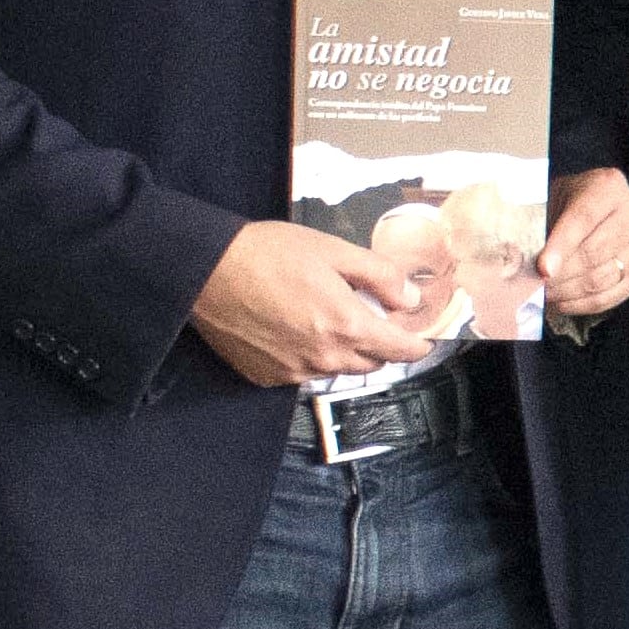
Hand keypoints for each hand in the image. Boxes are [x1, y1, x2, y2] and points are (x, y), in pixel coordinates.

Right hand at [189, 219, 437, 385]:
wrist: (205, 270)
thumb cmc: (270, 253)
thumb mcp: (335, 251)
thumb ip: (380, 277)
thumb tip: (409, 299)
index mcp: (346, 326)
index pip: (400, 350)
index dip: (416, 345)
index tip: (423, 339)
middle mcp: (323, 358)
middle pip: (371, 362)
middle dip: (378, 343)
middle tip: (365, 314)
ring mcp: (293, 372)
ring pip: (337, 370)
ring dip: (342, 351)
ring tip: (324, 317)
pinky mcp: (266, 377)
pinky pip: (302, 374)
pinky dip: (308, 357)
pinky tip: (293, 329)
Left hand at [541, 167, 628, 318]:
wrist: (598, 206)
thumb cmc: (568, 202)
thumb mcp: (553, 198)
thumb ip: (543, 225)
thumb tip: (525, 263)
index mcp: (608, 187)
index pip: (584, 219)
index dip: (561, 246)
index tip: (542, 269)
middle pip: (596, 252)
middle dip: (562, 274)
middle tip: (535, 286)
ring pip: (604, 277)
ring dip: (569, 292)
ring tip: (545, 295)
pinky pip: (612, 296)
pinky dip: (583, 305)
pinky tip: (562, 303)